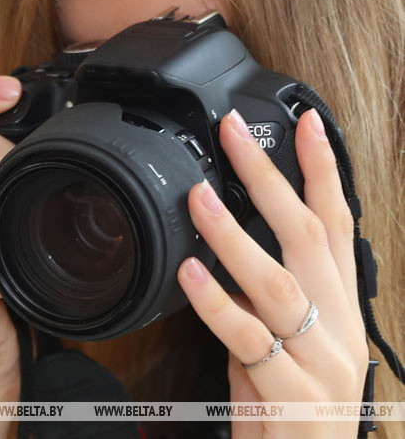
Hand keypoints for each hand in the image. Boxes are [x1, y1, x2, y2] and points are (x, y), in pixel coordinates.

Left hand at [177, 109, 368, 437]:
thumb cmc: (291, 407)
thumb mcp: (285, 343)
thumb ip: (263, 299)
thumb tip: (227, 253)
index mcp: (339, 308)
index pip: (338, 225)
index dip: (324, 171)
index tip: (306, 123)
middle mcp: (338, 326)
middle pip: (308, 237)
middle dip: (271, 177)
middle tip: (235, 134)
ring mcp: (320, 360)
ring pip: (277, 283)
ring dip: (234, 235)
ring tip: (198, 197)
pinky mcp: (292, 393)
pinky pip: (248, 338)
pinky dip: (217, 302)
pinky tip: (191, 273)